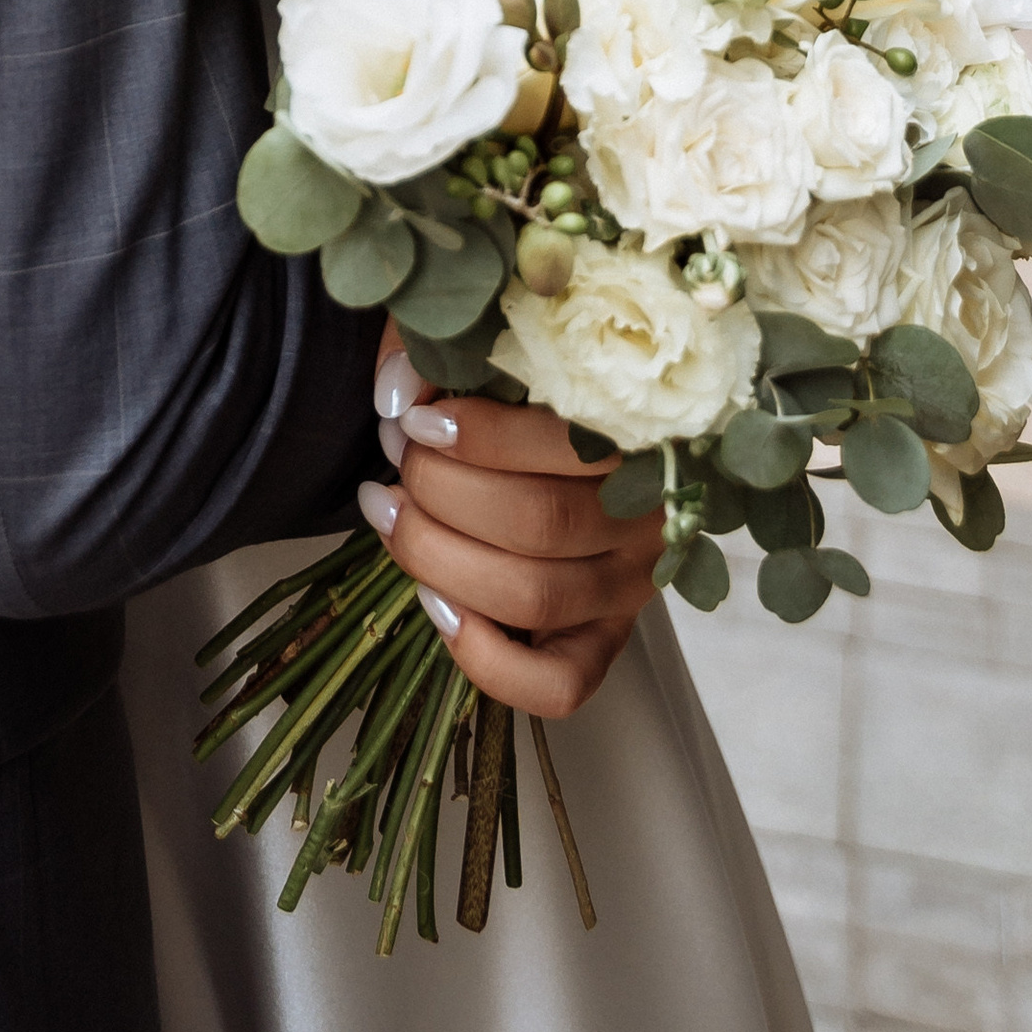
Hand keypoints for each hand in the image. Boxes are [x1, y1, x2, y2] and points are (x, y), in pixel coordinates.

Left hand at [361, 337, 660, 721]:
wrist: (558, 446)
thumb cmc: (516, 390)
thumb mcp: (485, 347)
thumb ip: (438, 350)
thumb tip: (397, 395)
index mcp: (639, 433)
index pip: (566, 446)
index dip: (477, 437)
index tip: (413, 421)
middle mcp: (645, 518)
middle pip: (539, 524)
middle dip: (439, 491)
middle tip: (397, 462)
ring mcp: (628, 589)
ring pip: (535, 596)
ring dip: (437, 555)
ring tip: (386, 511)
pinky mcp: (603, 642)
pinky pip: (559, 684)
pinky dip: (486, 657)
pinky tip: (434, 602)